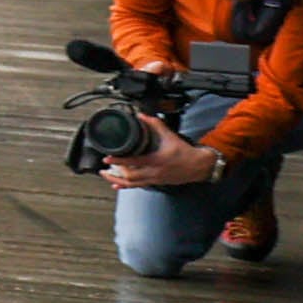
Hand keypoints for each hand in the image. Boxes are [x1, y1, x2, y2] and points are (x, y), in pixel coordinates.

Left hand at [102, 119, 221, 191]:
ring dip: (117, 180)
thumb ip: (155, 125)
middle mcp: (155, 172)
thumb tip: (142, 116)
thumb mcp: (170, 136)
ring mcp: (155, 179)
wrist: (199, 166)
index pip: (134, 162)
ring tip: (106, 176)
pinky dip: (127, 186)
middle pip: (130, 177)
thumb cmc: (186, 152)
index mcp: (157, 160)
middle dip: (114, 173)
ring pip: (133, 184)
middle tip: (102, 168)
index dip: (119, 161)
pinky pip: (139, 186)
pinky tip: (117, 185)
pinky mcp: (157, 182)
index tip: (107, 159)